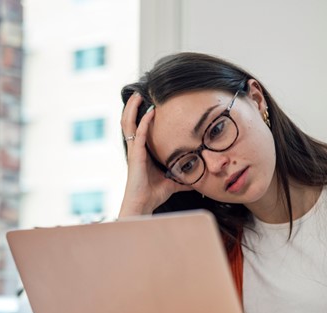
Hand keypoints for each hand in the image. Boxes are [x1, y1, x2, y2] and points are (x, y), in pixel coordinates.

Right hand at [118, 93, 186, 217]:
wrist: (143, 205)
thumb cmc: (154, 194)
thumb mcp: (173, 181)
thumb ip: (183, 177)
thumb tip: (198, 179)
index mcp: (141, 152)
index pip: (138, 129)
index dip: (139, 115)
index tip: (148, 103)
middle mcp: (135, 149)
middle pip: (129, 122)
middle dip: (132, 107)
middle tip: (139, 93)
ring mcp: (134, 151)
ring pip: (128, 124)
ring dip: (132, 109)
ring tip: (138, 95)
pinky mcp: (135, 155)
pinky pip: (139, 134)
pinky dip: (144, 122)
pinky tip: (150, 112)